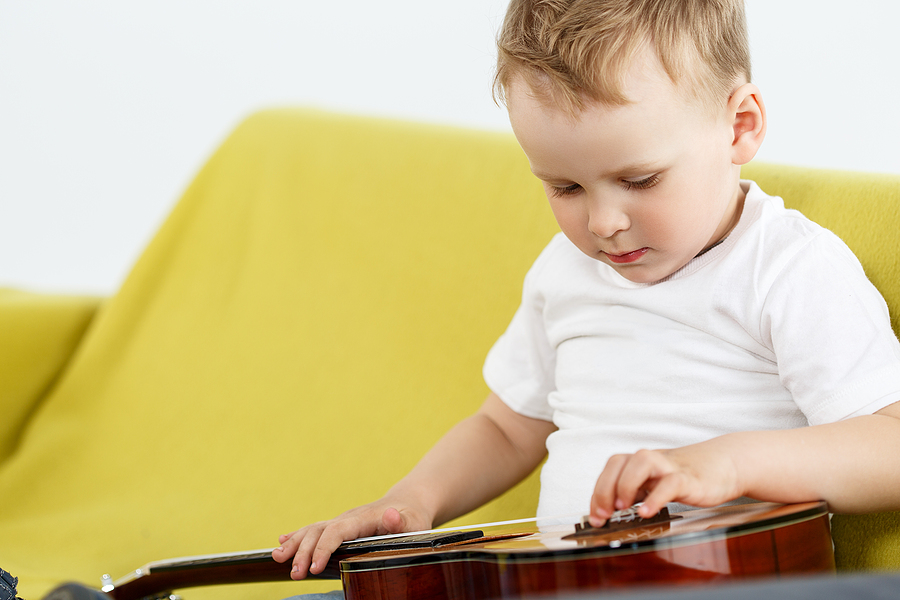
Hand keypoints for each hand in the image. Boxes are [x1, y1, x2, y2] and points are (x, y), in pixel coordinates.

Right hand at [271, 500, 431, 579]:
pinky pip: (315, 530)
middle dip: (302, 551)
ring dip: (294, 544)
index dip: (323, 548)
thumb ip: (401, 522)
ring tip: (277, 558)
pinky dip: (297, 536)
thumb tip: (390, 515)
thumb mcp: (414, 522)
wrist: (409, 504)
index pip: (337, 531)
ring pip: (312, 530)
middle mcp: (348, 518)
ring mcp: (342, 522)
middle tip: (294, 573)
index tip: (313, 567)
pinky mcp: (340, 527)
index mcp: (362, 518)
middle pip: (319, 531)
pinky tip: (282, 542)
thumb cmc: (412, 517)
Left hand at [588, 442, 742, 526]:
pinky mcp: (689, 479)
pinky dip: (656, 497)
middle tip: (604, 514)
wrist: (724, 465)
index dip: (597, 491)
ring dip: (625, 485)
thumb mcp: (655, 484)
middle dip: (604, 489)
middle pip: (618, 462)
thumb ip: (635, 494)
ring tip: (622, 508)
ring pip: (641, 462)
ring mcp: (669, 467)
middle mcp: (651, 461)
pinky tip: (647, 512)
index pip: (609, 469)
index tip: (595, 516)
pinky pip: (670, 483)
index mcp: (639, 462)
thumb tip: (608, 515)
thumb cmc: (686, 477)